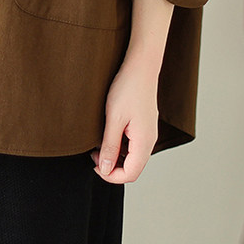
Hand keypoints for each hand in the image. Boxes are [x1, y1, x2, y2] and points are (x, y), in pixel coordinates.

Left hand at [91, 57, 158, 183]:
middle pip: (133, 168)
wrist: (140, 67)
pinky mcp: (144, 126)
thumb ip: (109, 146)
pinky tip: (108, 134)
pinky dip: (121, 146)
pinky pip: (134, 145)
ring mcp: (148, 133)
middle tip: (93, 155)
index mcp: (144, 142)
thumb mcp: (113, 119)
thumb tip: (104, 169)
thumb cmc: (128, 89)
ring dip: (116, 156)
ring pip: (133, 157)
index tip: (95, 166)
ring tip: (99, 144)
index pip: (131, 174)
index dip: (111, 176)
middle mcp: (150, 140)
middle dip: (112, 167)